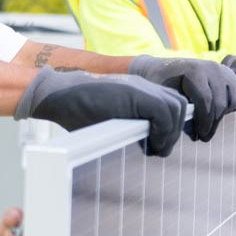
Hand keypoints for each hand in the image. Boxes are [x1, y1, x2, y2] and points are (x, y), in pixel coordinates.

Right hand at [16, 67, 186, 156]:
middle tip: (159, 149)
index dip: (170, 125)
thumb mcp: (108, 118)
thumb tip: (143, 149)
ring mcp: (139, 88)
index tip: (160, 143)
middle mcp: (143, 86)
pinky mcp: (134, 94)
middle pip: (178, 106)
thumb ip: (129, 125)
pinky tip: (149, 144)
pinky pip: (163, 113)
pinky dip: (162, 131)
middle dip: (173, 131)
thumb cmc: (77, 111)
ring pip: (175, 109)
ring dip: (169, 133)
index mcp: (138, 91)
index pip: (171, 104)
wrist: (57, 94)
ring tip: (155, 149)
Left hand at [127, 56, 235, 142]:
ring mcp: (224, 70)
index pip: (206, 100)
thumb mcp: (162, 93)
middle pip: (221, 103)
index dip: (204, 121)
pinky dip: (234, 106)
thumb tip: (177, 129)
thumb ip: (173, 108)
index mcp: (194, 71)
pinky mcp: (231, 75)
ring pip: (235, 100)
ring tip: (209, 122)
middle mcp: (212, 68)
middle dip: (212, 123)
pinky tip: (219, 112)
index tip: (200, 136)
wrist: (164, 68)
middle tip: (204, 136)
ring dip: (223, 115)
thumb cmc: (159, 83)